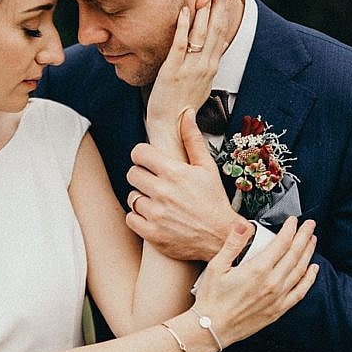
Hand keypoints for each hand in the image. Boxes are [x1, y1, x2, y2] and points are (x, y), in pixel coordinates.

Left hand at [126, 111, 239, 260]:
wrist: (221, 238)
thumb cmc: (214, 201)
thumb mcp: (207, 168)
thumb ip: (193, 139)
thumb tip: (187, 114)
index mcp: (174, 173)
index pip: (139, 153)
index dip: (143, 156)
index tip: (149, 161)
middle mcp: (163, 192)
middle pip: (132, 174)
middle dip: (142, 176)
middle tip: (155, 182)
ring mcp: (156, 214)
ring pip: (131, 196)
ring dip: (141, 197)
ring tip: (157, 201)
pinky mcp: (152, 233)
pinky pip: (130, 218)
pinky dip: (138, 217)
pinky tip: (153, 215)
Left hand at [144, 0, 239, 148]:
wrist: (172, 128)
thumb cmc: (182, 107)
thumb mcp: (200, 84)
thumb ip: (204, 65)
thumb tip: (209, 49)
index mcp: (211, 67)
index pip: (222, 34)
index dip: (226, 14)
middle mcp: (205, 65)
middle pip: (217, 30)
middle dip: (221, 7)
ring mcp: (190, 68)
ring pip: (201, 34)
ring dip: (205, 11)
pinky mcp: (173, 70)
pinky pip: (179, 44)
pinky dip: (182, 26)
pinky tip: (184, 10)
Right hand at [193, 217, 317, 345]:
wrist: (212, 328)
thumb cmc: (212, 298)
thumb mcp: (217, 266)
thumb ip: (232, 244)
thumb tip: (243, 225)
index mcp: (258, 269)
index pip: (281, 243)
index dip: (290, 229)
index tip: (293, 220)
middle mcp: (272, 282)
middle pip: (295, 254)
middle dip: (304, 236)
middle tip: (310, 225)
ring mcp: (278, 297)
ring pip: (300, 270)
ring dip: (308, 253)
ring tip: (312, 240)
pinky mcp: (278, 310)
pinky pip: (300, 292)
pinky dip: (309, 279)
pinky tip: (313, 269)